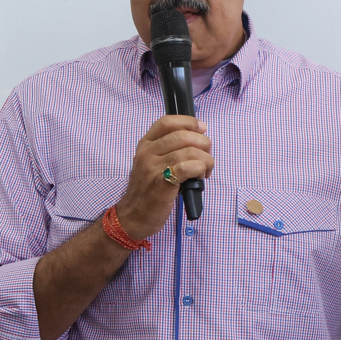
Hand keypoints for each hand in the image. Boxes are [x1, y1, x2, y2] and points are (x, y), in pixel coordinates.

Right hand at [115, 115, 213, 239]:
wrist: (133, 217)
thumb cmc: (147, 192)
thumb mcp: (150, 164)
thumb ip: (167, 150)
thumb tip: (196, 140)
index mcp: (145, 145)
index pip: (167, 122)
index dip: (188, 122)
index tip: (202, 128)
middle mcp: (147, 153)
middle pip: (183, 135)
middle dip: (203, 144)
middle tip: (207, 157)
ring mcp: (153, 168)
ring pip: (190, 151)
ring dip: (206, 160)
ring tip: (204, 171)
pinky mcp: (162, 184)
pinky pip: (188, 167)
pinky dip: (200, 169)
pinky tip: (200, 177)